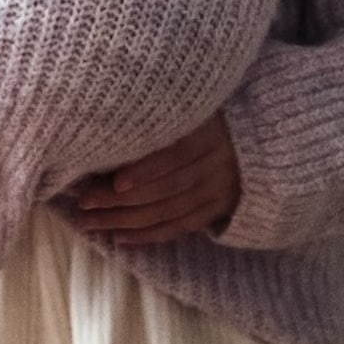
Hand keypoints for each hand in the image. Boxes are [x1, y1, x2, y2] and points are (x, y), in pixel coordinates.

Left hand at [63, 112, 241, 245]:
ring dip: (125, 222)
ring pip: (166, 213)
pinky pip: (178, 228)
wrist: (261, 138)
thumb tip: (111, 123)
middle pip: (163, 190)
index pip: (174, 157)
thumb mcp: (194, 105)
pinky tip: (120, 237)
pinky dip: (149, 235)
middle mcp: (215, 167)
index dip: (145, 171)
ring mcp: (217, 193)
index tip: (114, 180)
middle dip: (119, 201)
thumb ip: (163, 114)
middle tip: (83, 205)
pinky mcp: (215, 211)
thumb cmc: (212, 112)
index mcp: (208, 134)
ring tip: (90, 224)